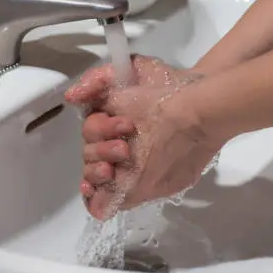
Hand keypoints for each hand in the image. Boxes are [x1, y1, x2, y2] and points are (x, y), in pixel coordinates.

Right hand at [65, 55, 225, 219]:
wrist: (201, 111)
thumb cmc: (167, 88)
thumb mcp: (133, 69)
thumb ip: (97, 79)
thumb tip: (71, 97)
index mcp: (109, 123)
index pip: (88, 133)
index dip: (98, 130)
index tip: (122, 123)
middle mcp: (114, 146)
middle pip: (89, 155)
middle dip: (102, 150)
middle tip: (125, 146)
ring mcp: (124, 170)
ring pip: (92, 179)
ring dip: (95, 174)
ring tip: (112, 168)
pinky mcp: (136, 190)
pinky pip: (104, 203)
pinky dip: (94, 201)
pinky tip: (95, 194)